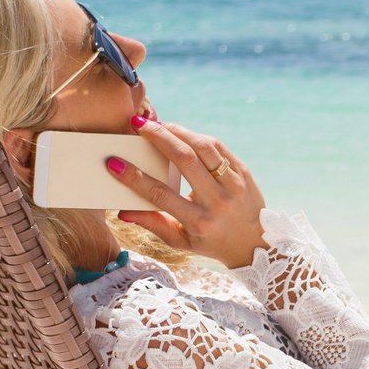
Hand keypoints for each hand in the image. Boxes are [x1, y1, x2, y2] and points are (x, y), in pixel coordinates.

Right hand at [105, 118, 267, 268]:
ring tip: (159, 124)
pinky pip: (218, 147)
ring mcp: (234, 185)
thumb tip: (122, 212)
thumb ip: (153, 224)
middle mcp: (218, 201)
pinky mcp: (244, 172)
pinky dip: (197, 137)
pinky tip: (182, 133)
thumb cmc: (211, 242)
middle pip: (185, 160)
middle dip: (158, 138)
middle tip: (138, 125)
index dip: (134, 178)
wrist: (255, 244)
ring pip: (204, 147)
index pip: (160, 194)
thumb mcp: (180, 241)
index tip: (114, 163)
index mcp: (198, 222)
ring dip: (178, 131)